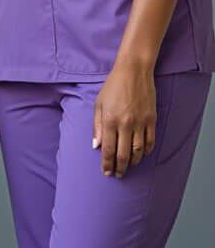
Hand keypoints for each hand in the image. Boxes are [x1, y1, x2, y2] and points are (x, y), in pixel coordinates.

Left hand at [93, 59, 155, 177]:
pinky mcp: (152, 121)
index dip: (107, 164)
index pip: (107, 149)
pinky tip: (141, 155)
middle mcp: (125, 124)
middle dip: (120, 168)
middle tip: (118, 175)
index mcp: (109, 120)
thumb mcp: (99, 103)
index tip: (107, 173)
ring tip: (129, 166)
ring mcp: (140, 123)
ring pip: (138, 152)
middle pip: (123, 154)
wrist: (133, 72)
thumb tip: (96, 146)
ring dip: (133, 162)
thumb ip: (96, 125)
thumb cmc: (113, 86)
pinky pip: (150, 142)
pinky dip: (146, 152)